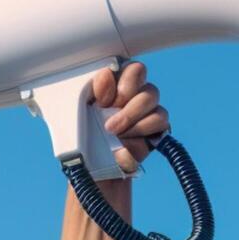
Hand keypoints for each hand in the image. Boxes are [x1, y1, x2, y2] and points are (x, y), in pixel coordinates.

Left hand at [91, 60, 168, 174]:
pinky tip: (125, 144)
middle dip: (125, 99)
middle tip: (108, 121)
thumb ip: (91, 91)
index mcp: (114, 86)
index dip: (120, 79)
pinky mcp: (156, 131)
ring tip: (114, 134)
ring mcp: (147, 112)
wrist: (93, 172)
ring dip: (132, 117)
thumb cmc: (83, 140)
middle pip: (142, 76)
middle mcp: (133, 95)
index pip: (127, 67)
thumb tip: (105, 75)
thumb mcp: (78, 115)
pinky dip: (141, 133)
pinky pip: (160, 122)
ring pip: (151, 99)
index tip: (102, 99)